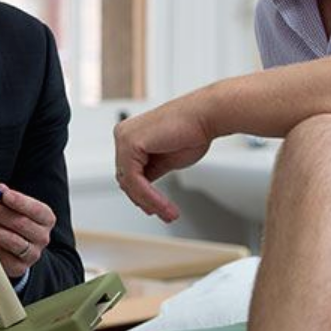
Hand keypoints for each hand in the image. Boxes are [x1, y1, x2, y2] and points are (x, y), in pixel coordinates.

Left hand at [0, 184, 54, 277]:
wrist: (16, 248)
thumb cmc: (12, 221)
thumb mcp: (12, 206)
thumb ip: (5, 196)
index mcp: (46, 218)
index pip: (36, 209)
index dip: (20, 201)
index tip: (3, 194)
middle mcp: (43, 237)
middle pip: (21, 223)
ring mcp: (32, 254)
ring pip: (12, 240)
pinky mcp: (19, 267)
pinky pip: (3, 256)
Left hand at [114, 95, 214, 221]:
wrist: (206, 116)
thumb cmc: (192, 131)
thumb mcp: (166, 159)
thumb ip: (151, 171)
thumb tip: (143, 189)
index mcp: (130, 136)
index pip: (127, 172)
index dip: (141, 195)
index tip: (156, 209)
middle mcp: (124, 134)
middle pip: (125, 178)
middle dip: (144, 200)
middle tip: (164, 214)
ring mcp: (125, 137)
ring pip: (129, 182)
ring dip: (150, 202)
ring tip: (168, 213)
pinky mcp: (130, 142)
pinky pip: (134, 179)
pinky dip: (150, 196)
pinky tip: (164, 205)